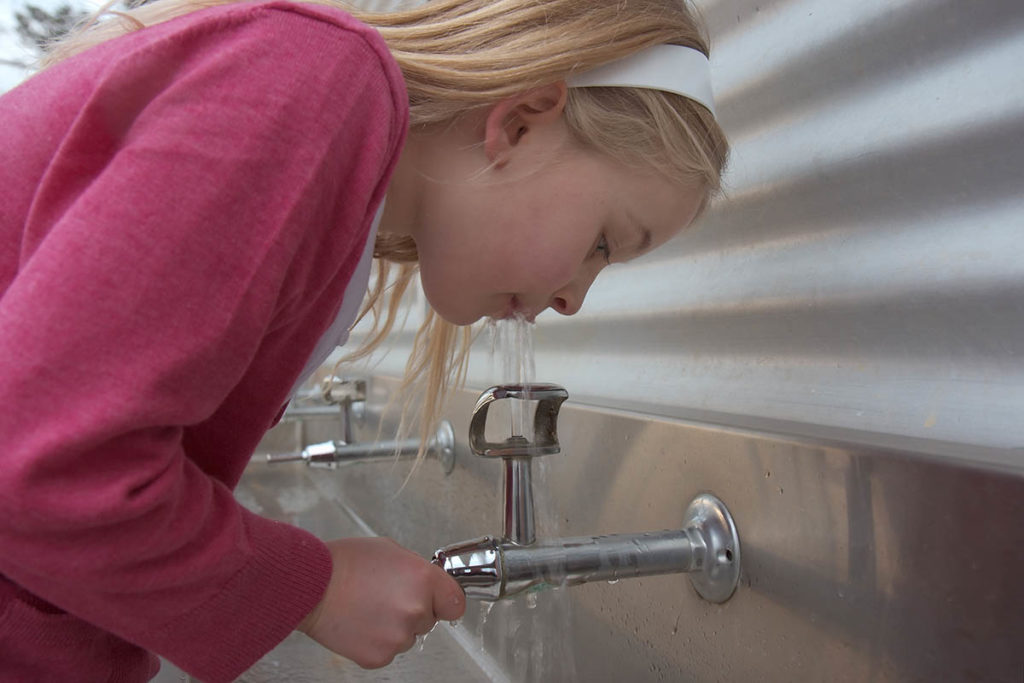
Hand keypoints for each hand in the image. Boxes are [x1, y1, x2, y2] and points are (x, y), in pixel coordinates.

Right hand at [298, 537, 465, 668]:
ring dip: (393, 626)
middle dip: (412, 610)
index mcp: (424, 580)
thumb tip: (425, 583)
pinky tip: (359, 622)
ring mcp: (398, 637)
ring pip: (407, 636)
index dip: (444, 601)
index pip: (455, 603)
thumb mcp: (390, 550)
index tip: (437, 601)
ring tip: (367, 607)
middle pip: (429, 619)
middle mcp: (416, 610)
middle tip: (385, 597)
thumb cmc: (344, 563)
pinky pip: (387, 650)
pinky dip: (376, 640)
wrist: (310, 586)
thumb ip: (415, 569)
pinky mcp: (379, 657)